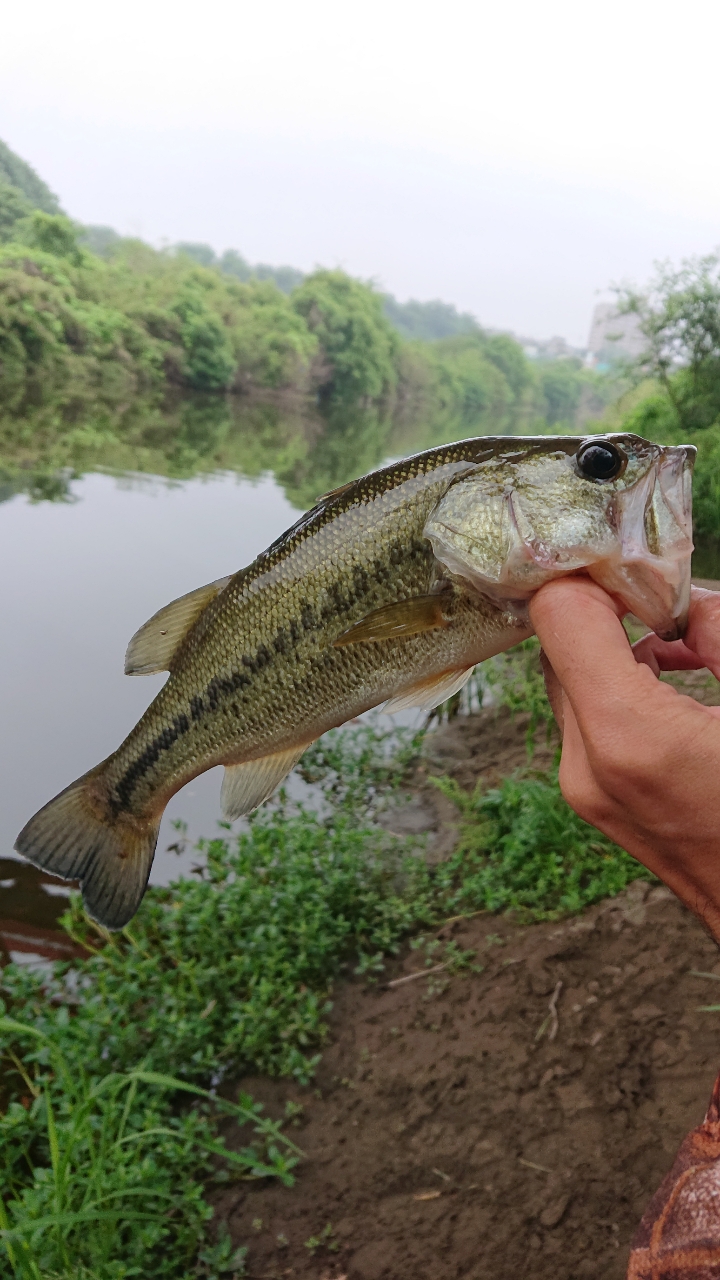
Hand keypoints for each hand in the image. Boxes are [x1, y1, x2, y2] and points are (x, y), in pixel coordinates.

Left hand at [529, 579, 719, 940]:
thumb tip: (688, 599)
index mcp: (630, 738)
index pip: (559, 614)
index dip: (596, 574)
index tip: (639, 563)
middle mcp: (589, 767)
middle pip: (560, 643)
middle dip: (611, 606)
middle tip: (669, 595)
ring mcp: (587, 792)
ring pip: (572, 678)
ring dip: (620, 643)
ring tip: (689, 642)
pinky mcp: (598, 804)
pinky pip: (589, 717)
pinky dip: (623, 682)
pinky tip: (679, 679)